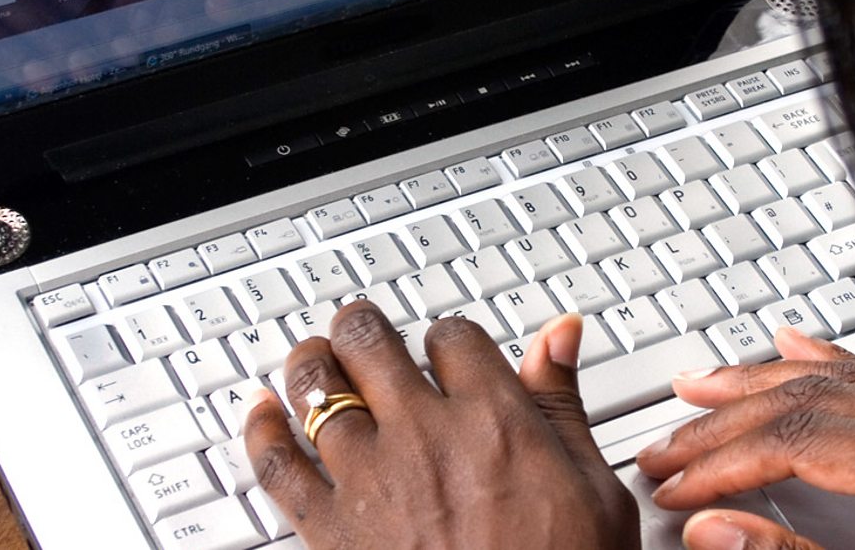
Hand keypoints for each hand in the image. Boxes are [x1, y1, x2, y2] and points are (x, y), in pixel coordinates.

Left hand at [243, 301, 638, 548]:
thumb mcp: (593, 488)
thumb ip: (562, 402)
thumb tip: (559, 335)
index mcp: (492, 418)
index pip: (451, 336)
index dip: (447, 336)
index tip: (446, 349)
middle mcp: (423, 435)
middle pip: (370, 341)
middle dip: (363, 326)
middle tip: (362, 328)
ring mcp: (371, 478)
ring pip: (316, 386)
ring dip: (312, 363)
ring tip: (315, 357)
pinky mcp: (331, 527)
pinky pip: (277, 463)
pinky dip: (261, 431)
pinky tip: (261, 413)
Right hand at [636, 327, 854, 549]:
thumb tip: (714, 530)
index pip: (793, 443)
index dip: (720, 464)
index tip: (674, 488)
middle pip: (800, 403)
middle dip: (720, 426)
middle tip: (664, 448)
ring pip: (831, 377)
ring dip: (754, 380)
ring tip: (696, 385)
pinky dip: (822, 356)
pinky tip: (786, 343)